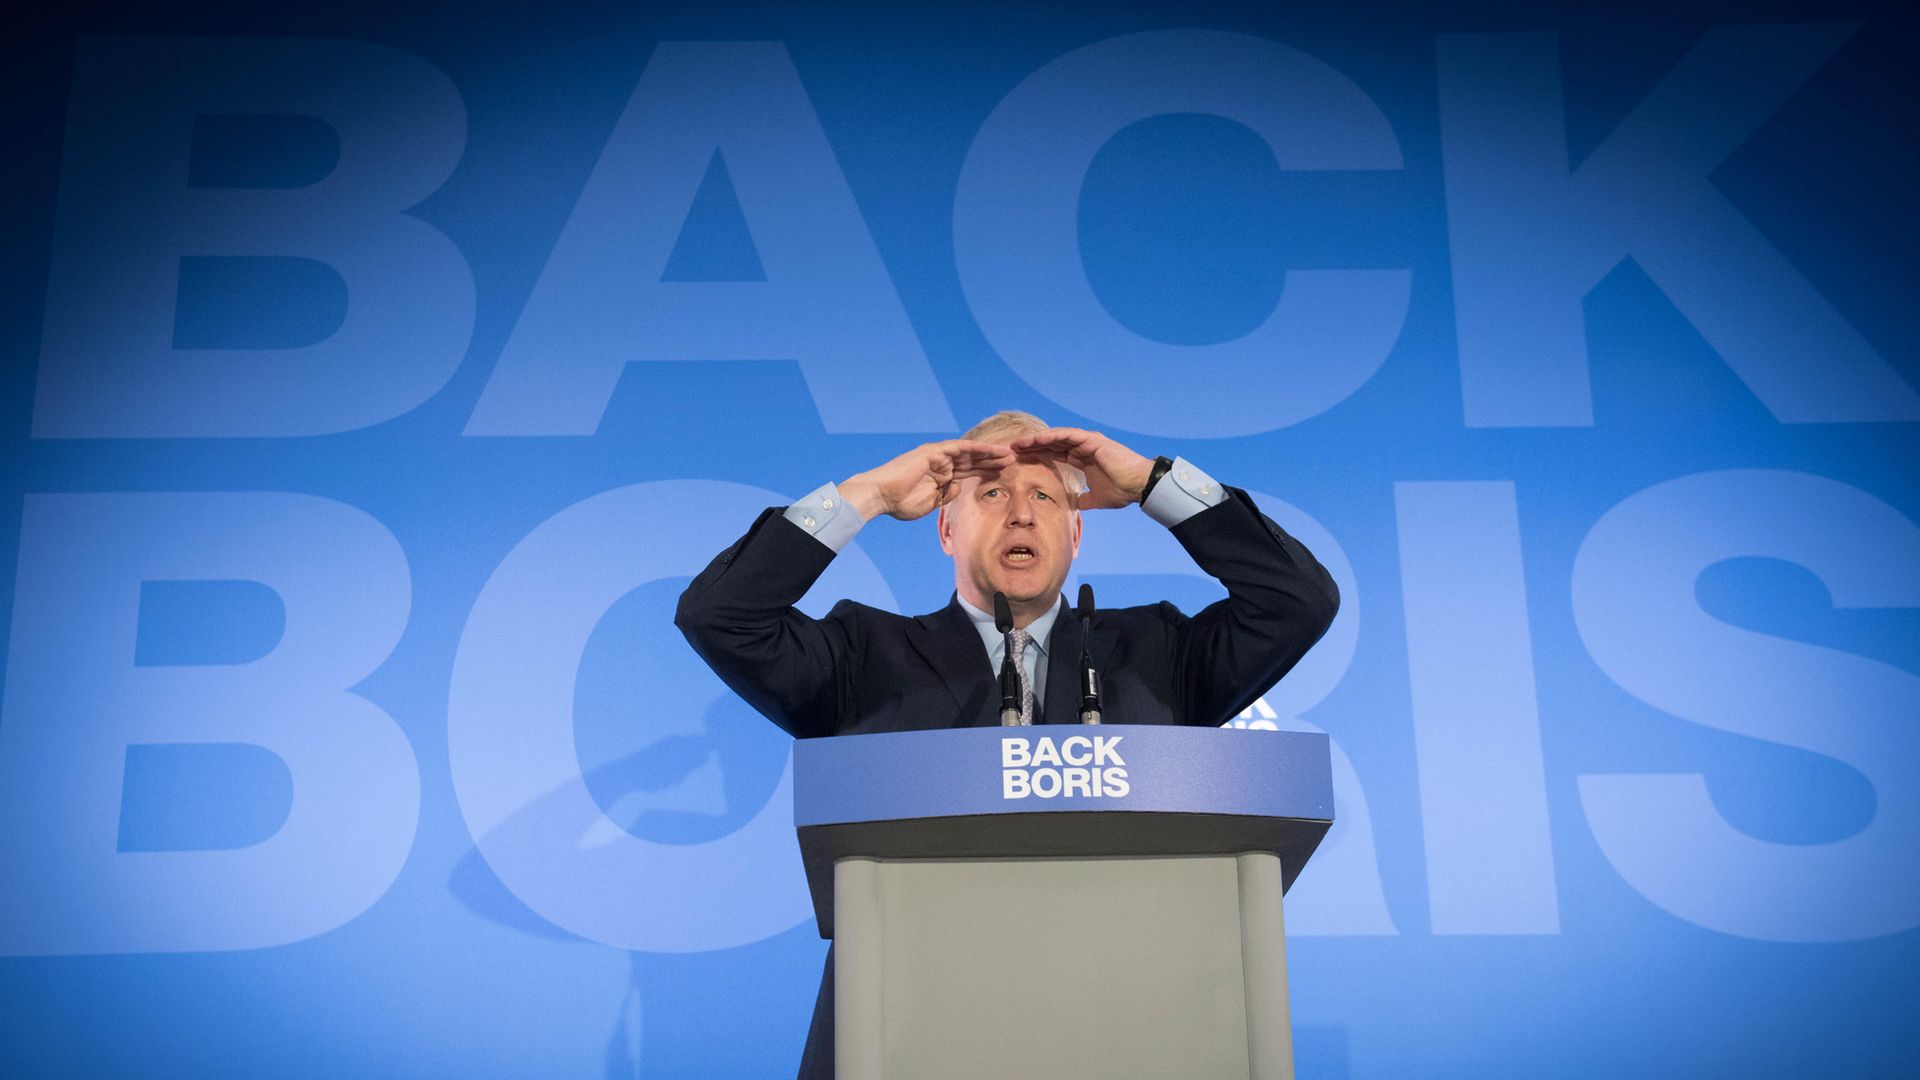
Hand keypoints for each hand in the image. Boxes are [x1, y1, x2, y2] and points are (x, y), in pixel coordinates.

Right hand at [839, 440, 1014, 521]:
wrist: (881, 496)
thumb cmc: (900, 503)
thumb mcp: (930, 503)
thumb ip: (945, 496)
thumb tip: (959, 488)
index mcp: (941, 476)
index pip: (970, 472)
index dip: (988, 472)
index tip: (1006, 475)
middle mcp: (941, 463)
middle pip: (974, 461)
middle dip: (994, 461)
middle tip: (1015, 461)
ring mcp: (938, 456)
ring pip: (970, 452)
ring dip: (990, 453)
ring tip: (1010, 453)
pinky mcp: (934, 451)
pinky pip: (960, 447)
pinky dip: (976, 448)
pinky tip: (992, 449)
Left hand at [1006, 428, 1153, 509]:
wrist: (1139, 486)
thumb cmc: (1123, 490)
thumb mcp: (1098, 499)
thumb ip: (1085, 500)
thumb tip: (1076, 506)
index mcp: (1082, 459)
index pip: (1053, 455)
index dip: (1036, 456)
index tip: (1017, 461)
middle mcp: (1082, 447)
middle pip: (1050, 444)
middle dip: (1030, 446)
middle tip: (1009, 450)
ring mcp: (1087, 441)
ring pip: (1055, 437)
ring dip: (1035, 440)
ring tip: (1017, 444)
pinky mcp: (1091, 440)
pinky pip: (1066, 435)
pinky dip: (1050, 437)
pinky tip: (1035, 440)